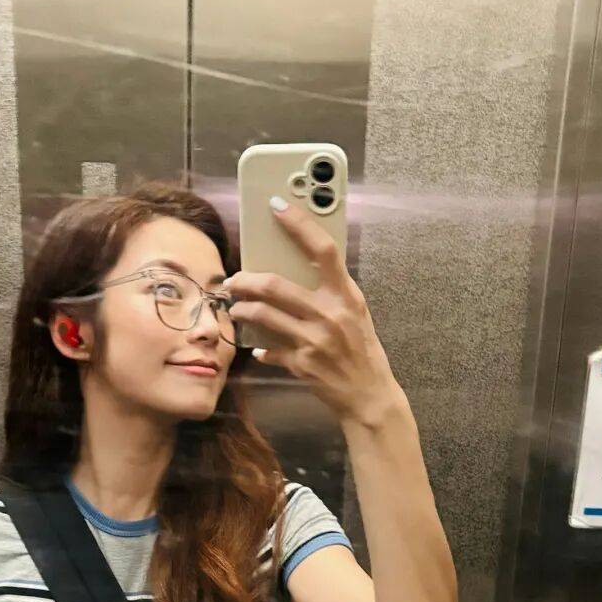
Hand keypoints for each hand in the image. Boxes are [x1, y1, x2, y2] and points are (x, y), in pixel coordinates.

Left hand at [223, 198, 398, 422]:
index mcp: (346, 295)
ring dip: (241, 309)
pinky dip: (259, 346)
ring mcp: (315, 341)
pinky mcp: (301, 365)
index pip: (323, 250)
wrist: (369, 395)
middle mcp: (331, 314)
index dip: (299, 224)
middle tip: (233, 279)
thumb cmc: (361, 349)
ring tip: (236, 307)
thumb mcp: (355, 312)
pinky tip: (257, 346)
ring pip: (263, 315)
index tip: (277, 206)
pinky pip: (268, 349)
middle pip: (275, 285)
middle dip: (245, 280)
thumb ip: (331, 291)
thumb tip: (296, 268)